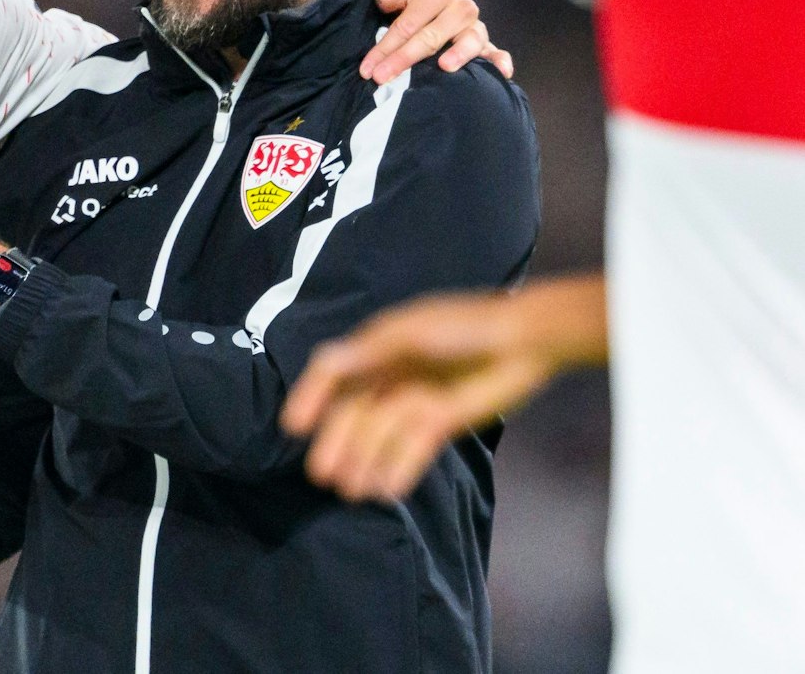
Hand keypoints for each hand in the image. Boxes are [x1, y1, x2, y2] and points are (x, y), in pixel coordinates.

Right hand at [279, 290, 557, 502]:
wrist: (524, 340)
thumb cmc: (463, 325)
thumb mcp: (409, 334)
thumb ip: (367, 353)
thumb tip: (324, 363)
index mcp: (376, 347)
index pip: (334, 375)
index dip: (311, 398)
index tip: (293, 427)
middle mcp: (388, 376)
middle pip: (354, 415)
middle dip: (338, 445)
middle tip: (322, 476)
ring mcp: (413, 400)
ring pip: (380, 438)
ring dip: (365, 463)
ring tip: (352, 493)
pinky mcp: (439, 422)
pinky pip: (412, 450)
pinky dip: (399, 469)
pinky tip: (386, 490)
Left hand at [362, 0, 513, 82]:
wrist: (432, 16)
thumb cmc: (411, 11)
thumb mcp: (396, 1)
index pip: (409, 21)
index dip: (386, 45)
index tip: (368, 69)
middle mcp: (461, 8)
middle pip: (433, 34)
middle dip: (405, 57)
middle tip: (383, 77)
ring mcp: (476, 27)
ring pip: (471, 39)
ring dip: (459, 52)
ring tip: (445, 66)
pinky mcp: (488, 46)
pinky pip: (497, 52)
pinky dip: (500, 61)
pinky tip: (501, 72)